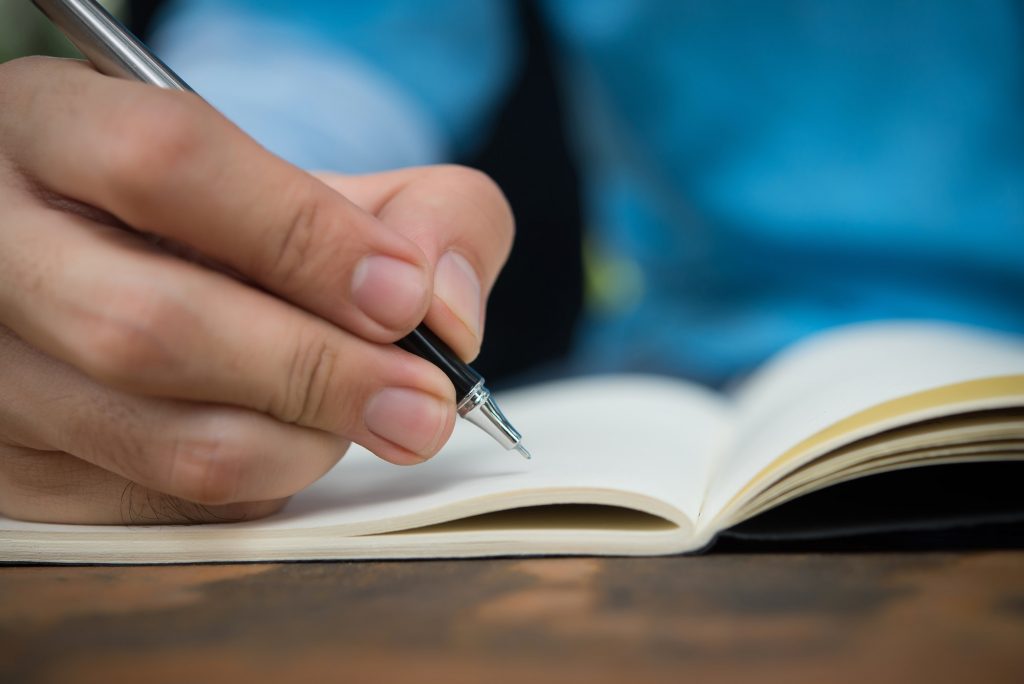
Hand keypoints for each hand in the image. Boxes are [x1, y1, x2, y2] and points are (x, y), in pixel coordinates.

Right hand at [0, 57, 513, 523]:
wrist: (117, 263)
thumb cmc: (224, 221)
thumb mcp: (309, 175)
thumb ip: (415, 210)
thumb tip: (446, 308)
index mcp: (52, 131)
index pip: (166, 165)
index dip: (302, 236)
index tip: (405, 297)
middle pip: (151, 328)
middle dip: (318, 374)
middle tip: (424, 405)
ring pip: (162, 439)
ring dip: (301, 442)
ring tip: (369, 415)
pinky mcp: (22, 471)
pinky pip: (167, 503)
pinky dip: (264, 482)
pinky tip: (293, 439)